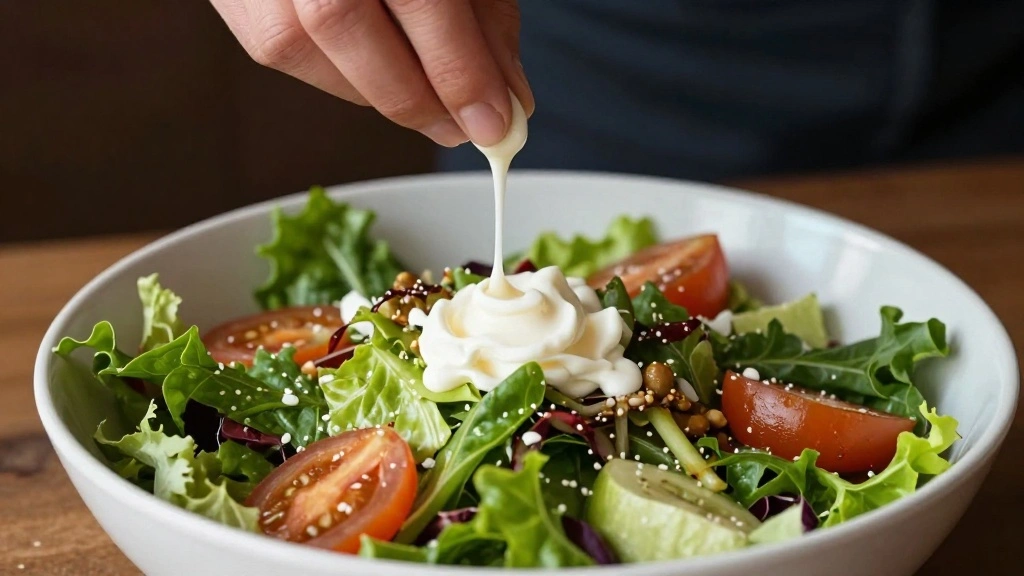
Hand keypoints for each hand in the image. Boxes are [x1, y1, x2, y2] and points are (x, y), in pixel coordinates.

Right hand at [209, 0, 533, 146]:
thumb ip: (484, 16)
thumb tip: (504, 98)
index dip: (456, 68)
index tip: (493, 122)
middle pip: (338, 19)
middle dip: (410, 94)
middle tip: (459, 128)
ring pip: (295, 43)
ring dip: (371, 91)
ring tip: (422, 102)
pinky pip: (273, 45)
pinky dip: (335, 74)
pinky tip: (374, 72)